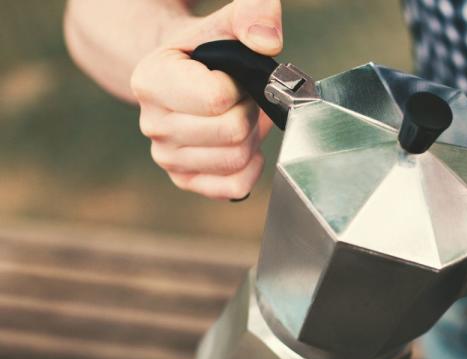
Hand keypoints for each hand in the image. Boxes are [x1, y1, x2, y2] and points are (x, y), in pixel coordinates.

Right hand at [130, 0, 282, 199]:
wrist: (184, 76)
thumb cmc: (208, 50)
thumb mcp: (226, 22)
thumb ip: (253, 14)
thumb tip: (268, 42)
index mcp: (151, 81)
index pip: (217, 99)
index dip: (240, 86)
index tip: (232, 76)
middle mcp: (152, 124)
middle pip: (232, 132)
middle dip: (249, 111)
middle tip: (243, 98)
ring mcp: (167, 156)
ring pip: (236, 159)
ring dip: (251, 137)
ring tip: (239, 115)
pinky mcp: (185, 180)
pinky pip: (234, 186)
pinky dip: (250, 167)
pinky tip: (245, 144)